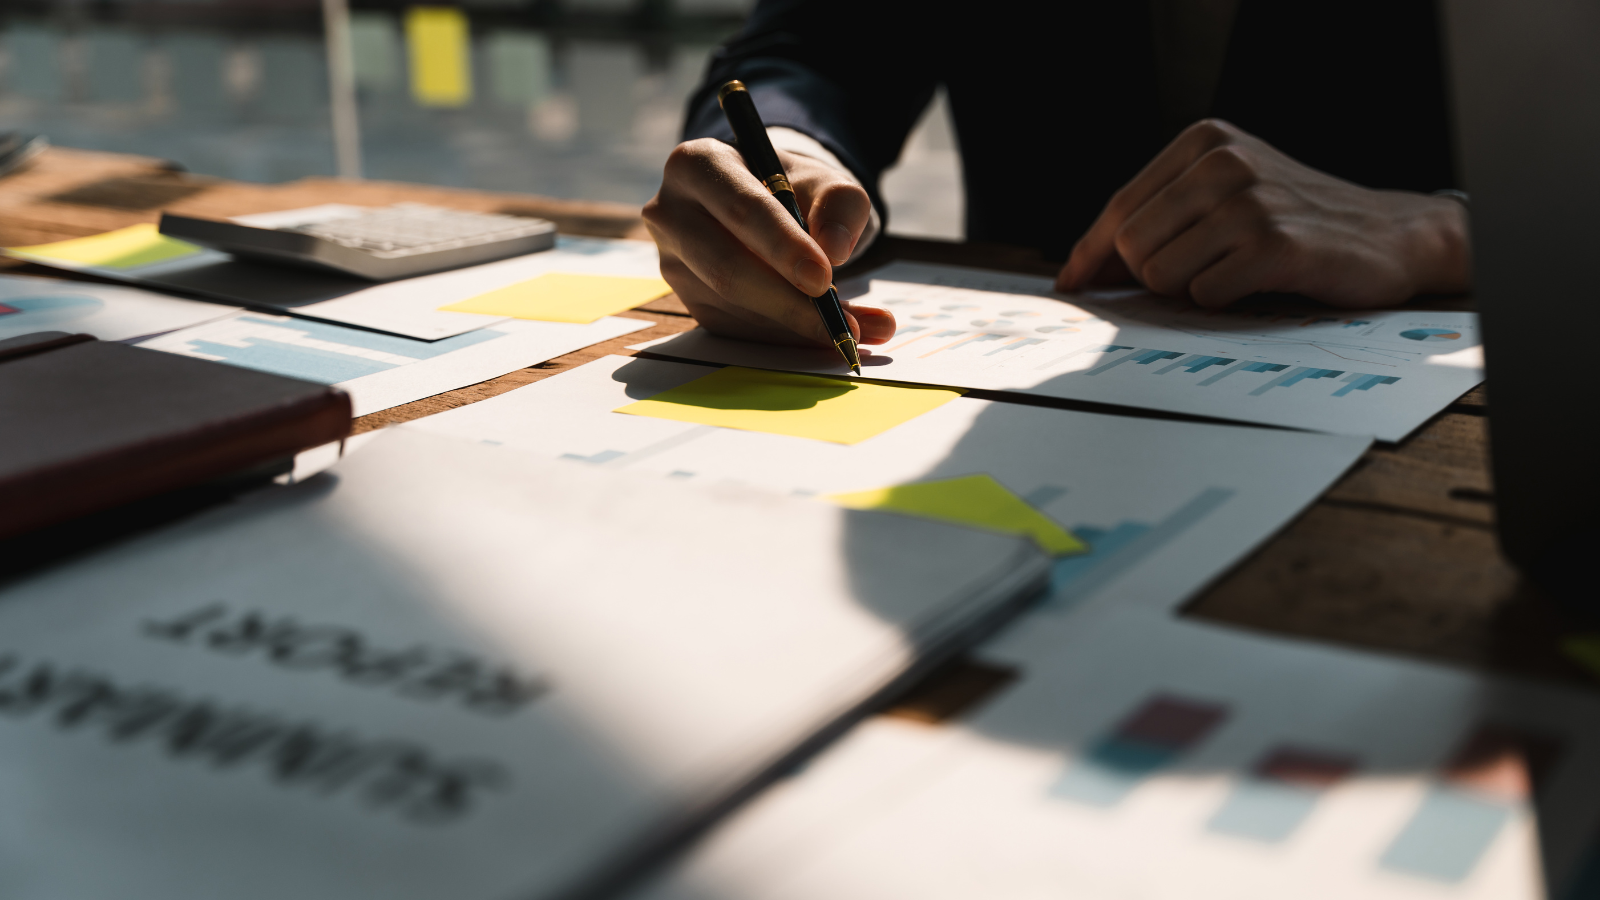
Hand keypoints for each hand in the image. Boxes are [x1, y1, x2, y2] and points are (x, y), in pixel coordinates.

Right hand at [644, 138, 895, 346]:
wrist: (762, 202)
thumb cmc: (791, 188)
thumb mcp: (824, 181)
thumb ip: (839, 204)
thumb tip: (836, 249)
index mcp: (698, 165)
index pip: (741, 210)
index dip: (782, 247)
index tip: (823, 278)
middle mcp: (671, 213)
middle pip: (726, 267)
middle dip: (787, 301)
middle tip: (841, 323)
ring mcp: (673, 261)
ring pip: (732, 305)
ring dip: (794, 324)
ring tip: (853, 329)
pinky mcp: (687, 299)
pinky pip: (735, 328)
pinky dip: (782, 335)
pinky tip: (820, 332)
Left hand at [1055, 119, 1469, 308]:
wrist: (1387, 234)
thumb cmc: (1294, 219)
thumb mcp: (1224, 193)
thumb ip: (1159, 217)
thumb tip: (1084, 267)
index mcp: (1203, 140)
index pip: (1119, 209)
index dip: (1091, 254)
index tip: (1073, 283)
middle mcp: (1222, 162)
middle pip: (1131, 247)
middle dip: (1153, 274)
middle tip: (1202, 270)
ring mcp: (1248, 201)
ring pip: (1160, 275)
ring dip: (1189, 288)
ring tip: (1233, 271)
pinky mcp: (1272, 244)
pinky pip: (1204, 296)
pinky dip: (1224, 301)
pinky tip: (1258, 281)